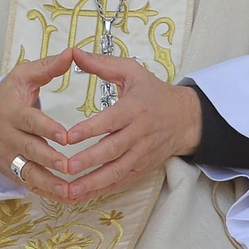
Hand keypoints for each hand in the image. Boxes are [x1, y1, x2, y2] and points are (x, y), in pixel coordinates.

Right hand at [0, 48, 75, 198]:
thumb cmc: (8, 96)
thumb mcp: (22, 76)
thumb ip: (47, 67)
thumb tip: (72, 54)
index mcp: (12, 111)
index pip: (30, 121)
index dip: (47, 129)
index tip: (65, 136)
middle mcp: (8, 137)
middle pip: (29, 150)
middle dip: (49, 160)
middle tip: (69, 167)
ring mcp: (8, 157)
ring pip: (28, 173)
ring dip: (49, 184)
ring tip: (69, 191)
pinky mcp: (10, 172)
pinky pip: (28, 185)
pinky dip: (46, 193)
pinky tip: (65, 198)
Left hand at [60, 49, 202, 200]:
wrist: (185, 118)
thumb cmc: (153, 92)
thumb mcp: (131, 71)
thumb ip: (101, 64)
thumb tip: (73, 52)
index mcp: (134, 108)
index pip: (111, 121)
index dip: (90, 129)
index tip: (68, 136)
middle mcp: (138, 134)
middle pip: (112, 150)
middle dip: (88, 160)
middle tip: (64, 167)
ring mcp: (140, 154)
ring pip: (115, 172)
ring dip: (91, 183)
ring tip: (68, 190)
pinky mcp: (141, 169)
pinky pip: (120, 182)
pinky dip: (100, 191)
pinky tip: (80, 196)